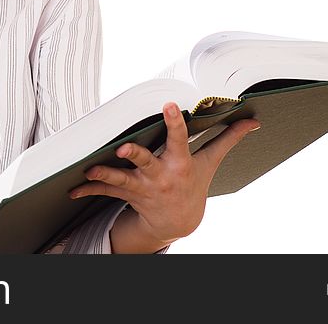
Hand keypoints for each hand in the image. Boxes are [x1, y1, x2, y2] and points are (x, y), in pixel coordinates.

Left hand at [69, 101, 260, 250]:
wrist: (178, 221)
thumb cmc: (193, 183)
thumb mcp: (210, 163)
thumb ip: (228, 139)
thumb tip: (254, 121)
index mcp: (180, 163)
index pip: (179, 139)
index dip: (174, 122)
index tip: (169, 105)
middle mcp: (160, 175)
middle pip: (146, 162)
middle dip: (135, 156)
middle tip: (123, 148)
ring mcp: (142, 187)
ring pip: (121, 179)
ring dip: (105, 174)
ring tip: (89, 169)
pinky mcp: (127, 194)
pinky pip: (105, 191)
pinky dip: (88, 189)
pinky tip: (73, 189)